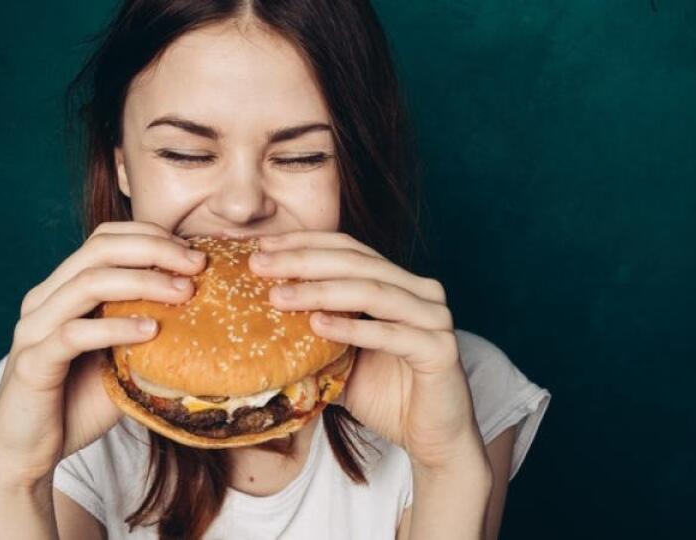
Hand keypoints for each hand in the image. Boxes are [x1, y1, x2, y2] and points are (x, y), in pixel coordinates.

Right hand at [0, 221, 206, 486]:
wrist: (29, 453)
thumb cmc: (78, 403)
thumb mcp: (122, 357)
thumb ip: (146, 329)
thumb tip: (205, 312)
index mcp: (62, 289)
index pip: (104, 239)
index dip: (151, 236)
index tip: (193, 252)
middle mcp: (44, 300)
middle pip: (98, 250)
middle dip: (154, 250)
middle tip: (197, 265)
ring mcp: (34, 329)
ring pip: (87, 284)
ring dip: (142, 282)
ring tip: (183, 292)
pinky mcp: (32, 363)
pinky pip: (74, 334)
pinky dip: (115, 328)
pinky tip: (150, 331)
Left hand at [249, 231, 485, 472]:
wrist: (432, 439)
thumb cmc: (385, 396)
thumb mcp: (339, 359)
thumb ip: (312, 335)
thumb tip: (254, 321)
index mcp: (397, 283)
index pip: (347, 248)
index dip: (303, 243)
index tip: (260, 245)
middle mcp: (420, 291)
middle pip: (355, 262)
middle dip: (302, 261)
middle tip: (258, 264)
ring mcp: (434, 317)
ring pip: (372, 291)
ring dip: (321, 291)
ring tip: (279, 296)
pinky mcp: (441, 349)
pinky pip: (391, 334)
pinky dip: (353, 328)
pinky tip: (317, 325)